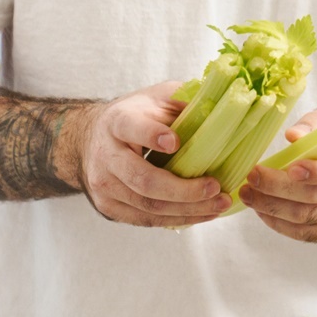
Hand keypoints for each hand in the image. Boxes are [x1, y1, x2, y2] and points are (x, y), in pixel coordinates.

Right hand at [72, 81, 231, 226]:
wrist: (92, 139)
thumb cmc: (135, 116)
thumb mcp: (156, 97)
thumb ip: (183, 98)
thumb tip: (224, 104)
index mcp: (117, 122)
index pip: (131, 128)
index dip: (152, 135)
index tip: (176, 143)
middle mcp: (106, 155)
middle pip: (143, 179)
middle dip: (183, 189)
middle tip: (215, 187)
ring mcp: (105, 185)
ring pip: (148, 205)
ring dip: (188, 209)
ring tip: (219, 205)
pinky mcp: (109, 207)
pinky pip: (146, 219)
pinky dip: (178, 219)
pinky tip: (202, 214)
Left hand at [238, 104, 316, 242]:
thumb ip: (314, 124)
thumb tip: (293, 136)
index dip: (315, 172)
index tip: (288, 168)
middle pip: (316, 196)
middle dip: (278, 189)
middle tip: (252, 179)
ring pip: (308, 218)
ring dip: (272, 208)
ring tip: (250, 196)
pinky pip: (308, 234)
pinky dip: (281, 225)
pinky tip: (264, 212)